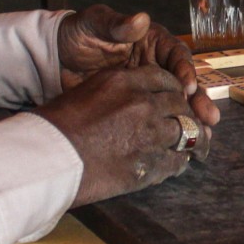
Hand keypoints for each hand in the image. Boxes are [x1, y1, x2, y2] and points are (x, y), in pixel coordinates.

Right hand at [35, 64, 212, 207]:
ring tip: (198, 146)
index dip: (176, 88)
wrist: (46, 159)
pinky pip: (176, 161)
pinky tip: (179, 163)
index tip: (179, 97)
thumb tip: (134, 95)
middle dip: (188, 113)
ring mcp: (149, 135)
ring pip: (186, 132)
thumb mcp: (86, 90)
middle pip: (180, 104)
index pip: (164, 78)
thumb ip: (117, 89)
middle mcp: (142, 103)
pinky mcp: (149, 165)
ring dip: (192, 139)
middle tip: (196, 122)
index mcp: (125, 81)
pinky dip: (180, 161)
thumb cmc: (56, 125)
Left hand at [57, 5, 218, 127]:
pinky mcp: (138, 106)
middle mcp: (157, 63)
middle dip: (197, 99)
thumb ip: (117, 25)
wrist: (54, 60)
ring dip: (191, 117)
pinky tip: (181, 143)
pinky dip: (170, 128)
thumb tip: (140, 19)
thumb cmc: (78, 34)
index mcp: (152, 40)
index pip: (176, 54)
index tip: (188, 87)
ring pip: (176, 102)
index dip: (185, 70)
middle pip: (184, 81)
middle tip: (209, 117)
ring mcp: (149, 87)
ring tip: (204, 134)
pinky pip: (158, 117)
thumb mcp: (95, 24)